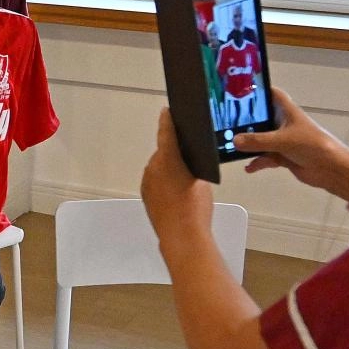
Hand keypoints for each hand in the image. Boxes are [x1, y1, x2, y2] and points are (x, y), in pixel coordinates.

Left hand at [140, 108, 213, 256]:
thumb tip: (188, 165)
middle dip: (174, 155)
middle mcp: (153, 167)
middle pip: (163, 152)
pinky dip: (163, 183)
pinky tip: (176, 194)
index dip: (168, 120)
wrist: (182, 236)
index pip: (167, 131)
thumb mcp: (202, 181)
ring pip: (159, 168)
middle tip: (189, 163)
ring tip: (184, 184)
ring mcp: (147, 181)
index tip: (166, 112)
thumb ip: (193, 167)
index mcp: (168, 158)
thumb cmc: (194, 209)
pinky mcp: (145, 195)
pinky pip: (155, 182)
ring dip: (169, 170)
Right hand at [234, 88, 348, 199]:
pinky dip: (257, 162)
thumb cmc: (311, 145)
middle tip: (226, 121)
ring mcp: (283, 141)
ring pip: (261, 139)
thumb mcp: (282, 140)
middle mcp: (284, 124)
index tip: (241, 89)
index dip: (260, 90)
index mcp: (287, 112)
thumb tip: (234, 140)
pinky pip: (266, 157)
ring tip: (231, 146)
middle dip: (247, 121)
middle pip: (262, 118)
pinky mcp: (284, 156)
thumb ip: (258, 141)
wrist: (331, 169)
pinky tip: (248, 168)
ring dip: (250, 144)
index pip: (272, 94)